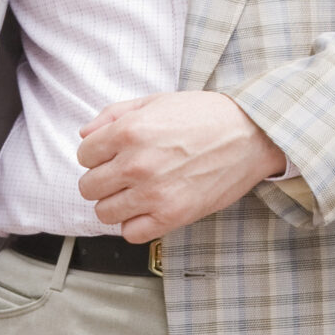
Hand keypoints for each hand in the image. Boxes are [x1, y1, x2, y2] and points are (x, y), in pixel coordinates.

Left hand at [76, 92, 286, 242]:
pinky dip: (135, 224)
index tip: (112, 155)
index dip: (97, 154)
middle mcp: (136, 163)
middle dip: (102, 180)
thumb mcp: (156, 101)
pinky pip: (131, 233)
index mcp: (129, 131)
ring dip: (115, 204)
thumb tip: (85, 135)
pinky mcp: (172, 216)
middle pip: (88, 186)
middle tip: (123, 175)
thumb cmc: (206, 116)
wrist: (250, 134)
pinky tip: (147, 209)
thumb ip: (113, 114)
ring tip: (134, 193)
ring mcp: (153, 193)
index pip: (83, 154)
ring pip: (104, 212)